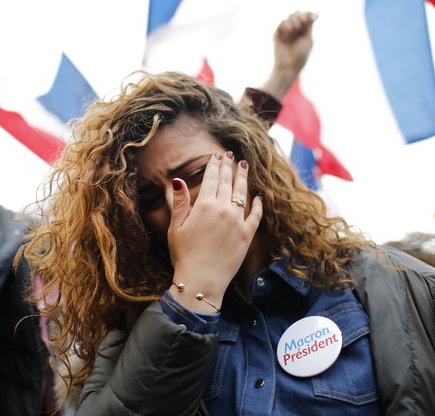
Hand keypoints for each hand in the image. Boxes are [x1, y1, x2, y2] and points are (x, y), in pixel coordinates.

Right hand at [166, 151, 262, 312]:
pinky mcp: (247, 235)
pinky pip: (255, 215)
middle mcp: (224, 209)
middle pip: (227, 183)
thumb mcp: (176, 227)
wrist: (202, 280)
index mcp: (204, 206)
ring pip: (242, 194)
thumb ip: (180, 202)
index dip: (214, 165)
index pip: (212, 179)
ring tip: (244, 166)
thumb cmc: (184, 255)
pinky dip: (257, 204)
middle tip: (231, 155)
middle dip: (228, 167)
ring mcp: (238, 221)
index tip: (216, 156)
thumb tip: (177, 180)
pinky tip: (258, 196)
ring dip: (243, 179)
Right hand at [259, 11, 316, 100]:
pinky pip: (282, 23)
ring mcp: (285, 32)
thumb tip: (314, 13)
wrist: (289, 66)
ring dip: (294, 21)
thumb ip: (309, 26)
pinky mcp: (278, 34)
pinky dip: (287, 25)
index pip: (305, 17)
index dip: (308, 14)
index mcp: (303, 31)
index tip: (312, 17)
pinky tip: (289, 32)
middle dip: (301, 17)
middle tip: (301, 24)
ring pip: (290, 17)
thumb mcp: (307, 39)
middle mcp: (294, 30)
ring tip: (295, 29)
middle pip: (297, 14)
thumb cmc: (300, 56)